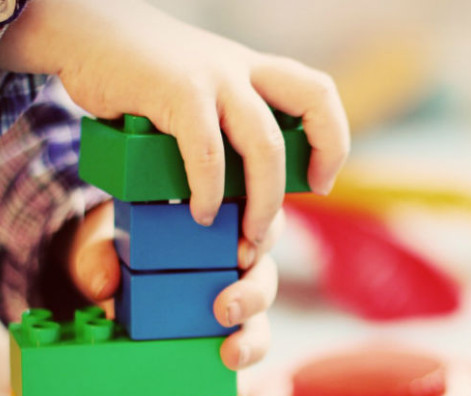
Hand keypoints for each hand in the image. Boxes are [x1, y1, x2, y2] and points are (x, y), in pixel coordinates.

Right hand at [0, 0, 349, 244]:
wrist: (87, 34)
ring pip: (265, 144)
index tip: (321, 180)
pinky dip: (208, 191)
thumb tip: (241, 188)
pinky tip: (200, 212)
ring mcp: (213, 77)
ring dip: (264, 199)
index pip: (318, 93)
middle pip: (314, 102)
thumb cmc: (144, 77)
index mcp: (253, 71)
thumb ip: (226, 124)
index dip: (332, 138)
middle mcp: (241, 69)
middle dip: (324, 157)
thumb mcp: (201, 91)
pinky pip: (207, 153)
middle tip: (305, 201)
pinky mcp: (176, 91)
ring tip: (248, 234)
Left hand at [65, 201, 282, 369]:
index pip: (257, 222)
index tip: (241, 254)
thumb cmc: (121, 249)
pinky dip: (245, 354)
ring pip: (261, 314)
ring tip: (232, 352)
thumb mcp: (104, 244)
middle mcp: (238, 259)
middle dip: (254, 293)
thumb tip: (104, 285)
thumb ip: (98, 257)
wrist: (112, 280)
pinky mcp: (230, 329)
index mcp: (220, 224)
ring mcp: (237, 296)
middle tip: (226, 308)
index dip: (262, 236)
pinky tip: (232, 369)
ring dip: (253, 335)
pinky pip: (249, 342)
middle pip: (265, 272)